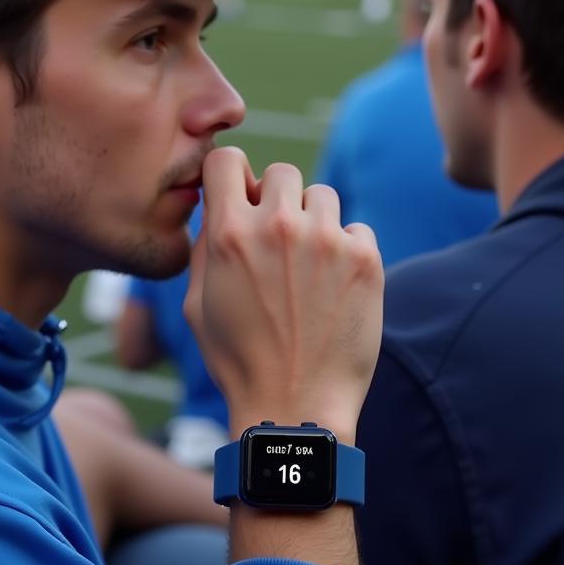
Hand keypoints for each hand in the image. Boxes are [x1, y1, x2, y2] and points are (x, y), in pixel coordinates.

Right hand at [184, 148, 382, 444]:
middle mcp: (278, 227)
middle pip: (280, 171)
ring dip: (312, 221)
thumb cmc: (237, 360)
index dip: (230, 175)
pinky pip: (356, 228)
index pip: (226, 158)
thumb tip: (216, 205)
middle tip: (276, 239)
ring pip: (321, 195)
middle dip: (275, 198)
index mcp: (229, 234)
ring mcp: (326, 240)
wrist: (295, 406)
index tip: (238, 195)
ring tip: (307, 266)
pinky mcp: (365, 259)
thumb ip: (206, 245)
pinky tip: (333, 287)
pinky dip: (346, 249)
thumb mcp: (198, 303)